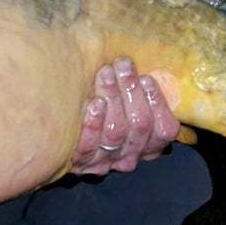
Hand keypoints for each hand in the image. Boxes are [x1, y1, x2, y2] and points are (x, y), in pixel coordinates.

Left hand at [69, 58, 178, 176]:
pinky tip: (94, 104)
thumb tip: (137, 63)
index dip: (158, 103)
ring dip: (113, 98)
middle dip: (132, 90)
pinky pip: (90, 145)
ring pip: (116, 131)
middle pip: (140, 125)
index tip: (146, 77)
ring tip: (106, 74)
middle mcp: (130, 154)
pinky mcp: (81, 161)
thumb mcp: (123, 102)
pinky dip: (94, 123)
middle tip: (123, 65)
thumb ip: (135, 88)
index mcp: (148, 143)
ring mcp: (106, 160)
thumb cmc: (100, 108)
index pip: (164, 129)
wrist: (60, 138)